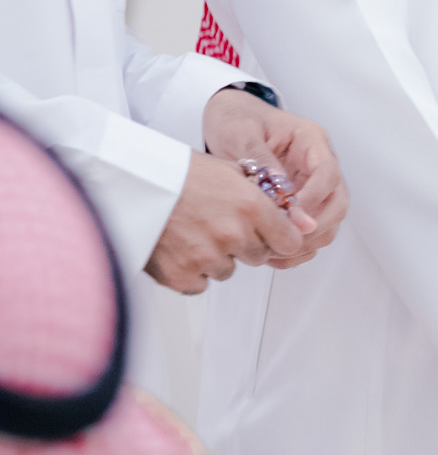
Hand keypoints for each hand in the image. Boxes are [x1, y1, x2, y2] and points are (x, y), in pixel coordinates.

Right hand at [147, 150, 309, 293]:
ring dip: (216, 257)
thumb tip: (287, 210)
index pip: (289, 241)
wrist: (132, 184)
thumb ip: (261, 193)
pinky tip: (179, 247)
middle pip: (258, 257)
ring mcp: (208, 258)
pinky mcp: (183, 275)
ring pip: (227, 270)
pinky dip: (191, 271)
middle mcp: (233, 234)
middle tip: (220, 225)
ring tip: (193, 232)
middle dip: (245, 245)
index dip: (281, 238)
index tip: (275, 236)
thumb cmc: (176, 173)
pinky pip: (199, 284)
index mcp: (250, 207)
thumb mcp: (228, 170)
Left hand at [201, 88, 347, 265]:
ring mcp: (311, 186)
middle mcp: (317, 164)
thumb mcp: (242, 133)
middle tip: (284, 237)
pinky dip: (296, 248)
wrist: (228, 120)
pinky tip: (272, 252)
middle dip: (315, 226)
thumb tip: (281, 192)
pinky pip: (310, 232)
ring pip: (328, 222)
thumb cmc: (237, 119)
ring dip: (307, 240)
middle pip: (337, 202)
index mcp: (311, 140)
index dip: (314, 198)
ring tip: (274, 248)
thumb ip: (261, 160)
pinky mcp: (300, 204)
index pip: (328, 172)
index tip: (291, 215)